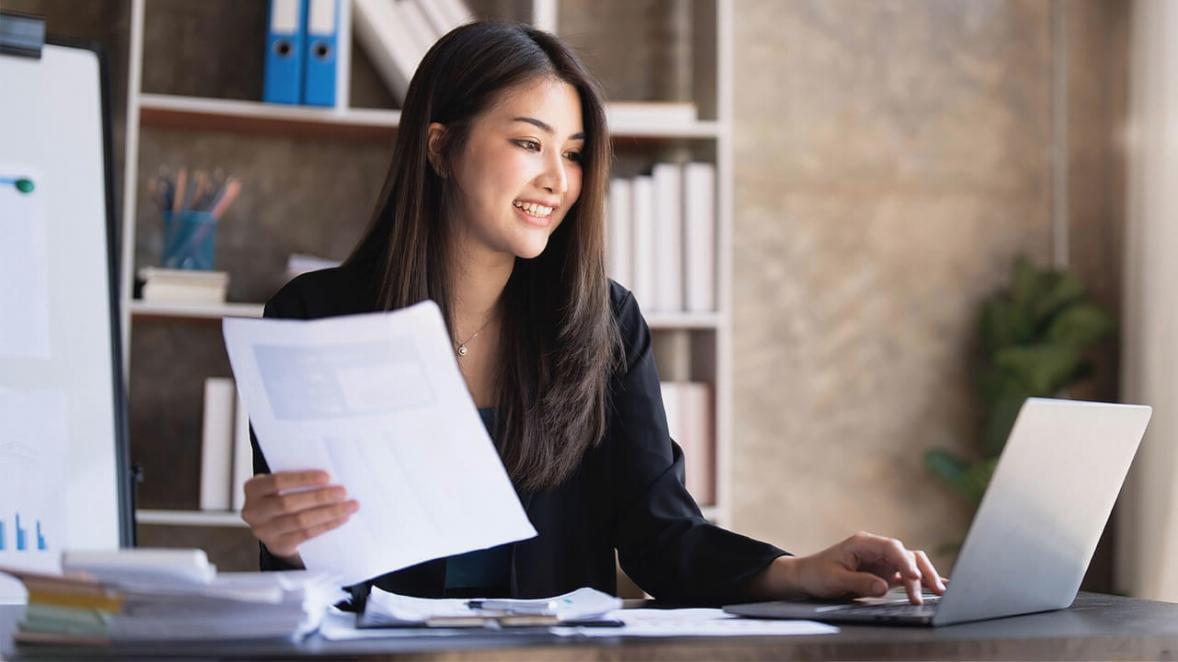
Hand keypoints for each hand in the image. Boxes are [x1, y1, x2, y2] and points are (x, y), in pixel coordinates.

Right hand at [241, 469, 358, 565]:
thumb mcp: (281, 485)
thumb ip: (297, 479)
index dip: (303, 479)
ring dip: (328, 513)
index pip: (277, 481)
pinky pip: (305, 535)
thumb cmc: (282, 495)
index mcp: (253, 489)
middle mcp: (253, 511)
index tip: (327, 476)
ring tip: (349, 506)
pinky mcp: (277, 546)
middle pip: (289, 503)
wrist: (273, 525)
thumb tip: (330, 477)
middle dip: (319, 497)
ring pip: (300, 521)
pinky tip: (341, 519)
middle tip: (343, 492)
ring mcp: (264, 531)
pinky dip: (326, 525)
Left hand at [755, 531, 947, 604]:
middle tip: (932, 591)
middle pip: (906, 554)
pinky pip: (907, 575)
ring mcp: (882, 561)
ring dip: (924, 577)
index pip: (891, 547)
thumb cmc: (818, 574)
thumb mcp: (835, 579)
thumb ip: (859, 582)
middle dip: (921, 571)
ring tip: (938, 593)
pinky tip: (937, 587)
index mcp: (863, 543)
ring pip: (911, 564)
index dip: (904, 561)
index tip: (913, 577)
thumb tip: (884, 587)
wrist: (808, 577)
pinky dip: (921, 581)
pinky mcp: (885, 574)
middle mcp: (876, 549)